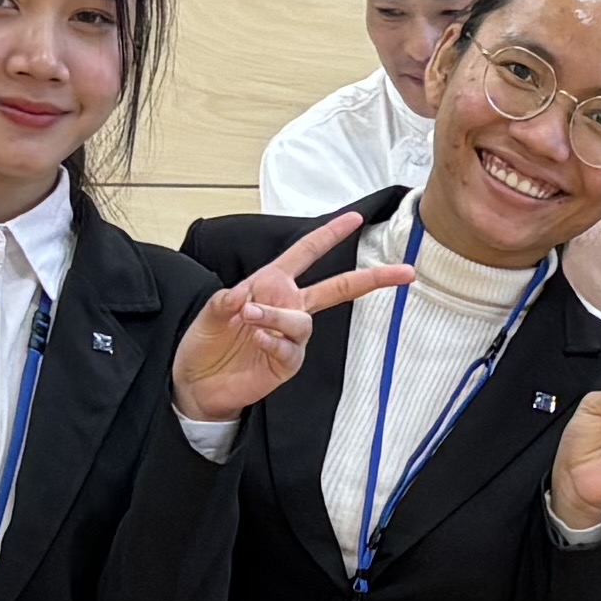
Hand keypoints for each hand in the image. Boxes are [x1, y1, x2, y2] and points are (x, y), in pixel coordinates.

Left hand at [171, 211, 420, 423]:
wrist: (196, 383)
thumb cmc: (205, 342)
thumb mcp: (209, 313)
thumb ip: (227, 301)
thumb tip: (245, 296)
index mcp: (271, 284)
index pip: (306, 253)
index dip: (330, 234)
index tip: (355, 218)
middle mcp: (288, 306)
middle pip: (338, 288)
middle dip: (372, 279)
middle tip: (404, 272)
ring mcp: (289, 336)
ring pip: (304, 321)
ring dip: (279, 316)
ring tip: (250, 318)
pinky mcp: (286, 362)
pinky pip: (292, 349)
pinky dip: (275, 341)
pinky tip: (257, 339)